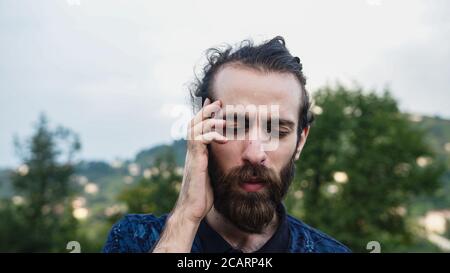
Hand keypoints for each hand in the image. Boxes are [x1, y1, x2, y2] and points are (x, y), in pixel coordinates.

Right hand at [152, 98, 225, 251]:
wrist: (193, 209)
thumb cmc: (203, 196)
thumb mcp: (212, 175)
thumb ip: (216, 164)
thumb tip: (227, 161)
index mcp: (198, 153)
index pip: (199, 128)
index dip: (206, 115)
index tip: (215, 103)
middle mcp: (193, 151)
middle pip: (194, 123)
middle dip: (205, 110)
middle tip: (217, 101)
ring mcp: (193, 155)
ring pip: (195, 128)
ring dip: (208, 118)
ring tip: (222, 115)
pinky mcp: (195, 161)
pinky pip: (199, 140)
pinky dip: (211, 134)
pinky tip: (223, 137)